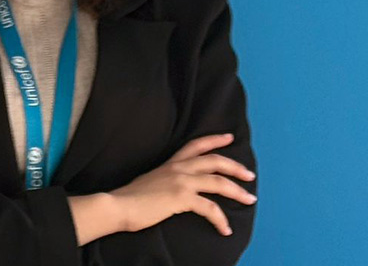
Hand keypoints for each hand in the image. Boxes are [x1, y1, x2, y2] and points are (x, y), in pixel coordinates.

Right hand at [108, 133, 255, 235]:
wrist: (118, 205)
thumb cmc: (129, 198)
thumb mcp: (149, 181)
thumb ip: (164, 180)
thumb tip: (171, 189)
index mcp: (171, 163)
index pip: (196, 145)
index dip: (215, 140)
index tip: (229, 137)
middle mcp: (178, 168)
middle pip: (215, 160)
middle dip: (235, 166)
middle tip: (250, 174)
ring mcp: (181, 181)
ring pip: (219, 181)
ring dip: (237, 191)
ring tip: (249, 199)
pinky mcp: (182, 197)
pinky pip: (210, 208)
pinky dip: (221, 219)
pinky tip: (225, 229)